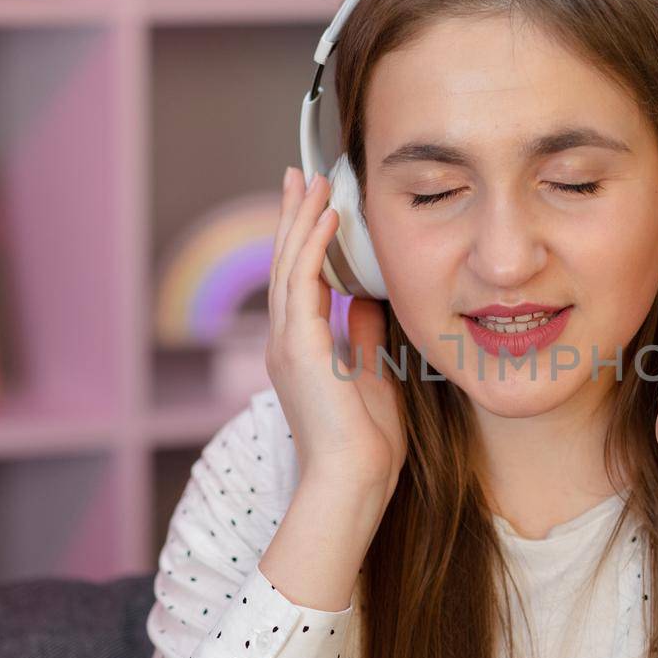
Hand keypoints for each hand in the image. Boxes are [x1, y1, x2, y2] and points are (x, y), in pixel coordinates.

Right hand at [266, 166, 405, 506]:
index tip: (315, 205)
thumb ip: (364, 338)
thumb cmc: (367, 444)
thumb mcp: (371, 375)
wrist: (354, 481)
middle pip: (286, 264)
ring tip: (314, 182)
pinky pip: (302, 284)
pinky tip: (327, 217)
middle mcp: (286, 342)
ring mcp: (288, 344)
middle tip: (299, 175)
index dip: (305, 240)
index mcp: (301, 350)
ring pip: (290, 266)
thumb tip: (369, 302)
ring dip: (303, 220)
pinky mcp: (299, 348)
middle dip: (294, 217)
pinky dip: (314, 246)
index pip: (300, 281)